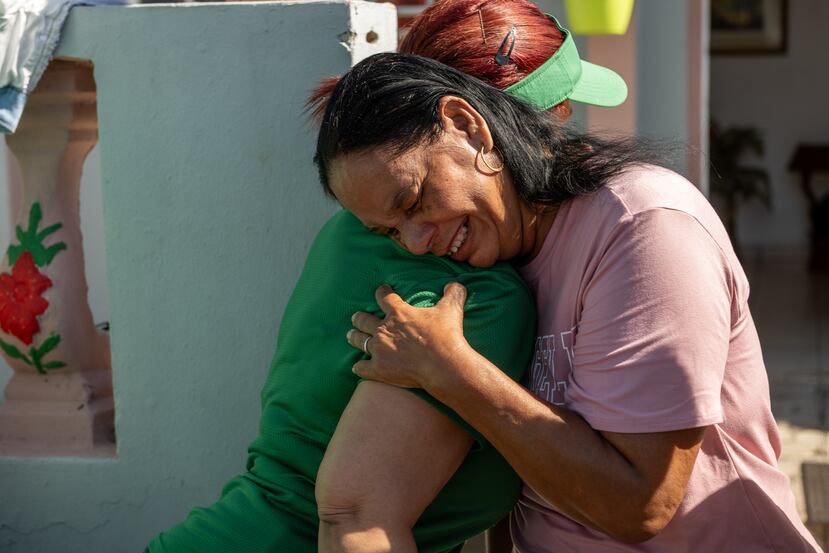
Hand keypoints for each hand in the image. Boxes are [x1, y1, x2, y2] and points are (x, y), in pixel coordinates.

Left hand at [346, 282, 471, 389]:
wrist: (443, 365)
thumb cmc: (446, 336)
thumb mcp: (452, 309)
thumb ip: (453, 294)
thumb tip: (456, 284)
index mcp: (398, 313)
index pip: (384, 297)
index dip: (382, 292)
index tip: (382, 290)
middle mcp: (383, 329)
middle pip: (364, 319)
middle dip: (359, 317)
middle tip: (356, 317)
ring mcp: (379, 350)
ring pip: (359, 340)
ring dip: (354, 337)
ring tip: (350, 335)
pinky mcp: (379, 369)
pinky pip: (361, 367)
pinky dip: (359, 366)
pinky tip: (357, 366)